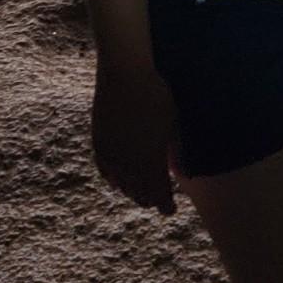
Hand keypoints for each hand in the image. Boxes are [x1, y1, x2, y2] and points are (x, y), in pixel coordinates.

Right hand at [91, 59, 176, 213]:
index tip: (170, 211)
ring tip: (139, 192)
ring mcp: (111, 152)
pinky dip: (113, 178)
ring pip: (121, 184)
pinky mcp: (98, 141)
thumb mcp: (173, 121)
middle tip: (156, 201)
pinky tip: (117, 179)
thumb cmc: (156, 92)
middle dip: (149, 199)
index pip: (158, 193)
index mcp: (150, 159)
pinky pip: (105, 170)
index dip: (164, 205)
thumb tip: (183, 173)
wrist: (124, 70)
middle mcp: (129, 162)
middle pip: (138, 192)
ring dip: (131, 190)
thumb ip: (177, 150)